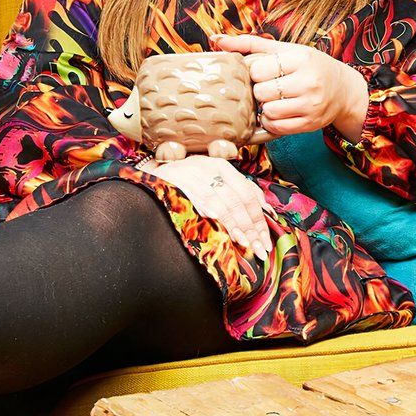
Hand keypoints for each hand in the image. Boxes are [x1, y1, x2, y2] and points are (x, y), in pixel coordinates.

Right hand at [148, 155, 273, 262]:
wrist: (149, 177)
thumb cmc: (183, 182)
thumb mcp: (210, 181)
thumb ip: (235, 192)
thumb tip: (265, 211)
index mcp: (221, 166)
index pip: (249, 193)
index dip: (260, 218)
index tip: (266, 238)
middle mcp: (210, 168)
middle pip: (241, 201)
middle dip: (254, 228)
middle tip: (261, 248)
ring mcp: (195, 177)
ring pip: (226, 205)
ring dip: (239, 229)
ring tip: (248, 246)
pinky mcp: (181, 187)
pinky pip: (206, 206)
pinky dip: (220, 222)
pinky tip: (228, 235)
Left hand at [210, 34, 368, 140]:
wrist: (343, 90)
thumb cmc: (309, 66)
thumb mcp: (285, 50)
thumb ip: (250, 44)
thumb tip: (216, 39)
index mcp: (301, 58)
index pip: (259, 69)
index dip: (255, 73)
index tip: (264, 72)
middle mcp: (309, 81)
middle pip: (261, 92)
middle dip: (260, 91)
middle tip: (269, 88)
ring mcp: (311, 105)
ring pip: (268, 111)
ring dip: (264, 108)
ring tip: (274, 100)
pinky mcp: (310, 123)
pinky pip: (277, 127)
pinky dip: (271, 122)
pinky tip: (278, 113)